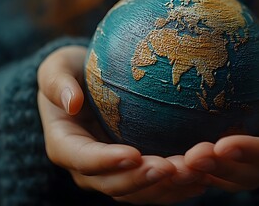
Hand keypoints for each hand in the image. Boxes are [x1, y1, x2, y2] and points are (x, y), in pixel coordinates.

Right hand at [37, 46, 206, 203]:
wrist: (87, 87)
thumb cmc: (72, 73)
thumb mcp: (57, 67)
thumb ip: (57, 82)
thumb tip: (72, 102)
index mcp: (65, 145)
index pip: (83, 159)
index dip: (107, 161)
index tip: (134, 154)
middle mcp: (87, 168)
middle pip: (113, 184)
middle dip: (143, 179)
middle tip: (172, 167)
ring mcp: (112, 173)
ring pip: (138, 192)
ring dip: (166, 187)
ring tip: (194, 173)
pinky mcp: (133, 172)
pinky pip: (154, 188)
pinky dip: (176, 187)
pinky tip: (201, 178)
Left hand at [184, 47, 258, 191]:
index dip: (252, 152)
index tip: (224, 144)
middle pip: (251, 174)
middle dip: (222, 168)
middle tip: (193, 158)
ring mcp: (258, 166)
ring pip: (232, 180)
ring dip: (206, 174)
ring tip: (180, 165)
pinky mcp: (237, 163)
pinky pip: (218, 174)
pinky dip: (199, 173)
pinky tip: (177, 165)